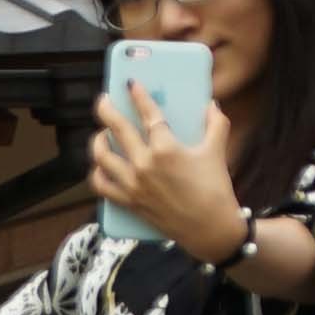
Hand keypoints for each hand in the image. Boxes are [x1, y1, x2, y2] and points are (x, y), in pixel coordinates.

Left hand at [91, 76, 250, 263]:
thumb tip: (211, 104)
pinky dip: (97, 174)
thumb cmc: (215, 190)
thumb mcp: (217, 152)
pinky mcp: (129, 202)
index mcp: (165, 149)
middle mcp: (144, 165)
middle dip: (107, 109)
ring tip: (102, 134)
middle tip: (104, 99)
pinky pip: (102, 186)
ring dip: (98, 141)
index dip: (138, 96)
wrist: (210, 230)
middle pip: (117, 129)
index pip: (148, 114)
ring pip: (102, 157)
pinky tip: (101, 166)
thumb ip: (215, 123)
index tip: (130, 84)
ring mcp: (133, 185)